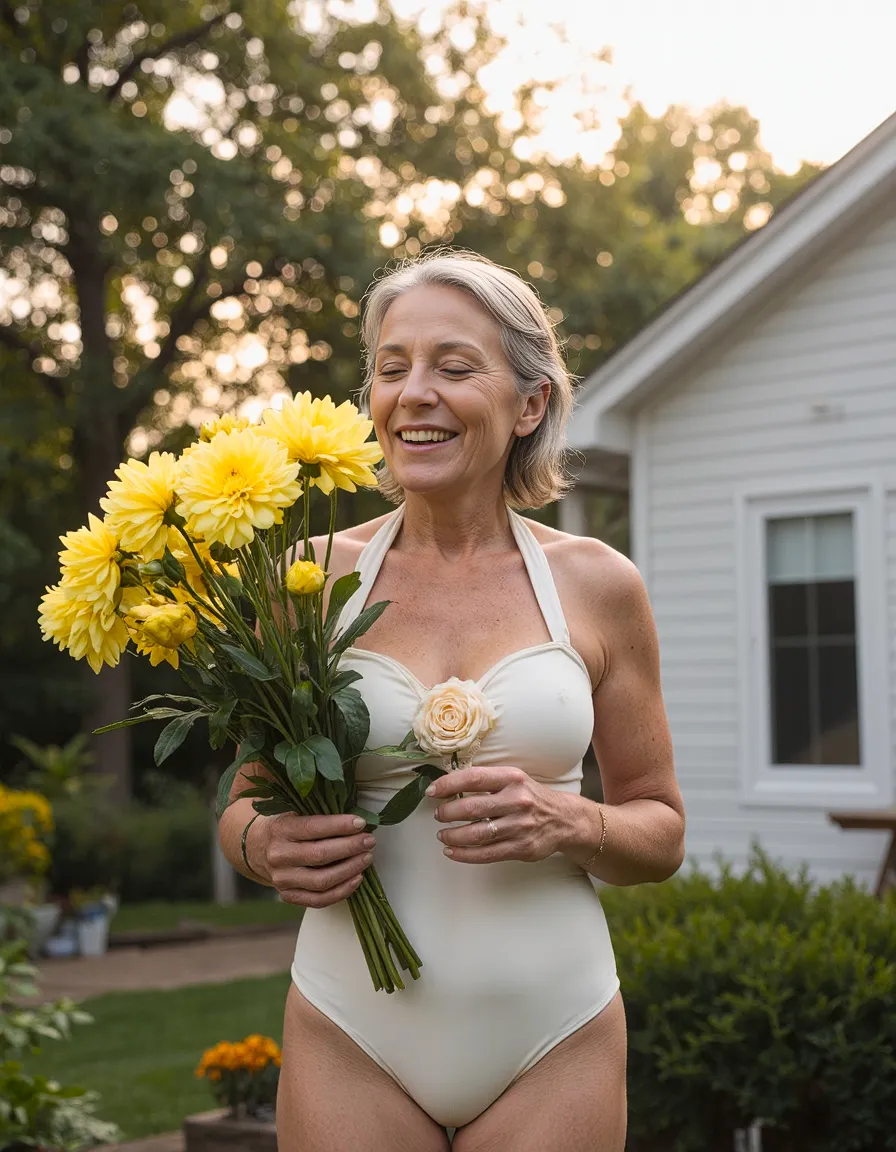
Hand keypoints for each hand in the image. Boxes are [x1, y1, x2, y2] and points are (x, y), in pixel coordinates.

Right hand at [252, 813, 375, 907]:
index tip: (361, 823)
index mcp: (280, 830)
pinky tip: (356, 878)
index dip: (340, 825)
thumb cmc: (287, 827)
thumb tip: (358, 821)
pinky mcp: (288, 896)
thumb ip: (320, 815)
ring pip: (321, 881)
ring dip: (349, 870)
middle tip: (369, 841)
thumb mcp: (296, 813)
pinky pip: (319, 900)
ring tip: (366, 858)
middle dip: (350, 847)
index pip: (313, 827)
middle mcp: (278, 856)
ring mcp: (282, 879)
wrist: (257, 848)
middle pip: (320, 855)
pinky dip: (341, 891)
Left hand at [427, 765, 566, 863]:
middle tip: (438, 815)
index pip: (473, 778)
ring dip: (453, 835)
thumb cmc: (530, 797)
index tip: (432, 791)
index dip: (448, 784)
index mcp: (512, 778)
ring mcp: (520, 826)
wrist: (564, 819)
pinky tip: (452, 851)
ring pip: (477, 834)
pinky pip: (486, 854)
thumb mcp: (513, 779)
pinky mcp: (521, 848)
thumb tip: (447, 785)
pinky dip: (464, 854)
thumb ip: (485, 781)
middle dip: (448, 812)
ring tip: (442, 834)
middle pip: (472, 808)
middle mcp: (517, 800)